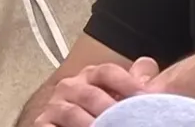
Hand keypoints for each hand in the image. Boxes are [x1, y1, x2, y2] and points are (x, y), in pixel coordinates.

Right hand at [33, 57, 158, 126]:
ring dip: (90, 123)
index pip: (107, 72)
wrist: (78, 123)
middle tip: (127, 120)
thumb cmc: (102, 109)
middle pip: (91, 94)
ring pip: (72, 113)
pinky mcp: (42, 123)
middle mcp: (70, 86)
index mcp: (91, 75)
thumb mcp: (120, 93)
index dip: (127, 83)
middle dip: (110, 109)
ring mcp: (55, 105)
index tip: (145, 97)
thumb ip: (135, 82)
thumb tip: (152, 73)